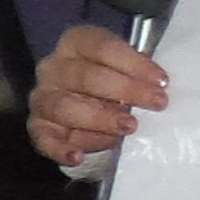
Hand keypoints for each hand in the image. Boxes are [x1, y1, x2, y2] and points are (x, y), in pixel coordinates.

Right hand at [30, 22, 166, 164]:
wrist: (88, 100)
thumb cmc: (113, 79)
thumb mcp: (125, 67)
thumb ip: (136, 72)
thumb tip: (158, 85)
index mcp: (76, 43)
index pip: (102, 47)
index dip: (134, 63)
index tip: (161, 81)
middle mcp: (53, 67)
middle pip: (85, 77)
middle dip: (124, 90)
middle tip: (156, 103)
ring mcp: (43, 97)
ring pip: (65, 107)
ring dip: (99, 119)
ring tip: (129, 127)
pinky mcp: (38, 126)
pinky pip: (44, 139)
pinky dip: (59, 149)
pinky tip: (77, 157)